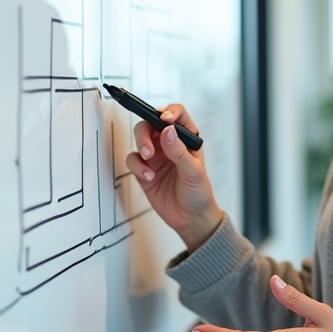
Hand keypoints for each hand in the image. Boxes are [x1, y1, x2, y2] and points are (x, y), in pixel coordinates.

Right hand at [125, 104, 221, 251]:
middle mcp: (170, 144)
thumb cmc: (198, 193)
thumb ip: (179, 151)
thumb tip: (168, 130)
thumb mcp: (193, 172)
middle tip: (149, 148)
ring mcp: (156, 156)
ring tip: (149, 160)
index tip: (164, 119)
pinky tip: (149, 176)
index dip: (169, 112)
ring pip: (140, 139)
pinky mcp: (144, 170)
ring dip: (140, 145)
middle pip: (151, 124)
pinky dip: (137, 166)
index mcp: (187, 139)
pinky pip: (133, 160)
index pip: (177, 115)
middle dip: (145, 132)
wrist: (190, 219)